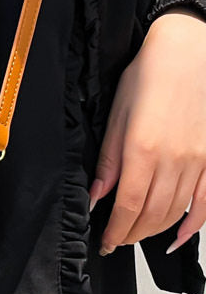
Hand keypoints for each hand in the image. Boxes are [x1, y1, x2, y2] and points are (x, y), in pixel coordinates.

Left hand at [89, 8, 205, 254]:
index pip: (128, 207)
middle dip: (130, 234)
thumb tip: (97, 196)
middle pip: (152, 215)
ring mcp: (198, 162)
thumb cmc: (148, 77)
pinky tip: (179, 237)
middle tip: (115, 240)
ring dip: (154, 230)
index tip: (104, 242)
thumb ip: (108, 161)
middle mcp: (174, 161)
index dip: (115, 231)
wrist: (188, 51)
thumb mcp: (116, 117)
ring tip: (136, 235)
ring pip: (175, 212)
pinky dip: (193, 224)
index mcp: (143, 151)